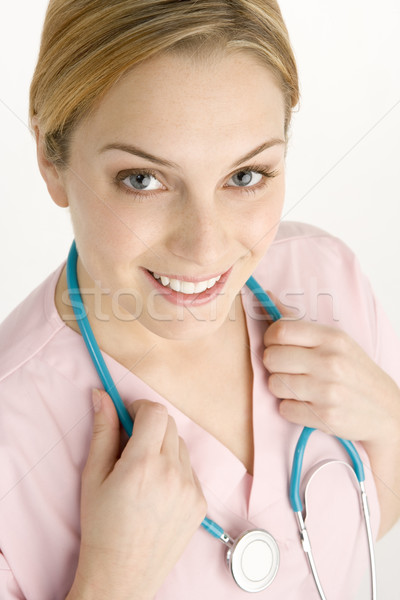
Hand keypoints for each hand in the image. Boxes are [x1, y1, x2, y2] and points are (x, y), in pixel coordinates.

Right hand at [69, 391, 206, 599]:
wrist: (122, 575)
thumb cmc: (101, 526)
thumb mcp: (93, 476)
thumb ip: (102, 431)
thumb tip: (101, 395)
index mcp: (143, 464)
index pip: (155, 412)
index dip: (140, 408)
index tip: (128, 417)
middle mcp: (172, 473)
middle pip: (169, 425)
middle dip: (150, 426)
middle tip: (131, 445)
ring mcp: (190, 489)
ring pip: (180, 446)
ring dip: (163, 448)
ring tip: (144, 474)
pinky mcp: (200, 503)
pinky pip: (189, 469)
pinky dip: (175, 470)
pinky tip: (157, 491)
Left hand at [263, 302, 399, 444]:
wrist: (386, 410)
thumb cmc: (354, 372)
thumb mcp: (335, 341)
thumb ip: (298, 322)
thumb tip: (267, 297)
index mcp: (332, 338)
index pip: (280, 331)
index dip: (270, 338)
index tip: (276, 345)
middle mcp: (330, 362)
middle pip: (271, 358)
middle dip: (273, 364)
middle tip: (287, 368)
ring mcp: (327, 390)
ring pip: (274, 384)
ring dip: (281, 388)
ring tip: (298, 387)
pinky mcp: (325, 416)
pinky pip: (285, 409)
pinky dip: (291, 409)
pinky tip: (307, 404)